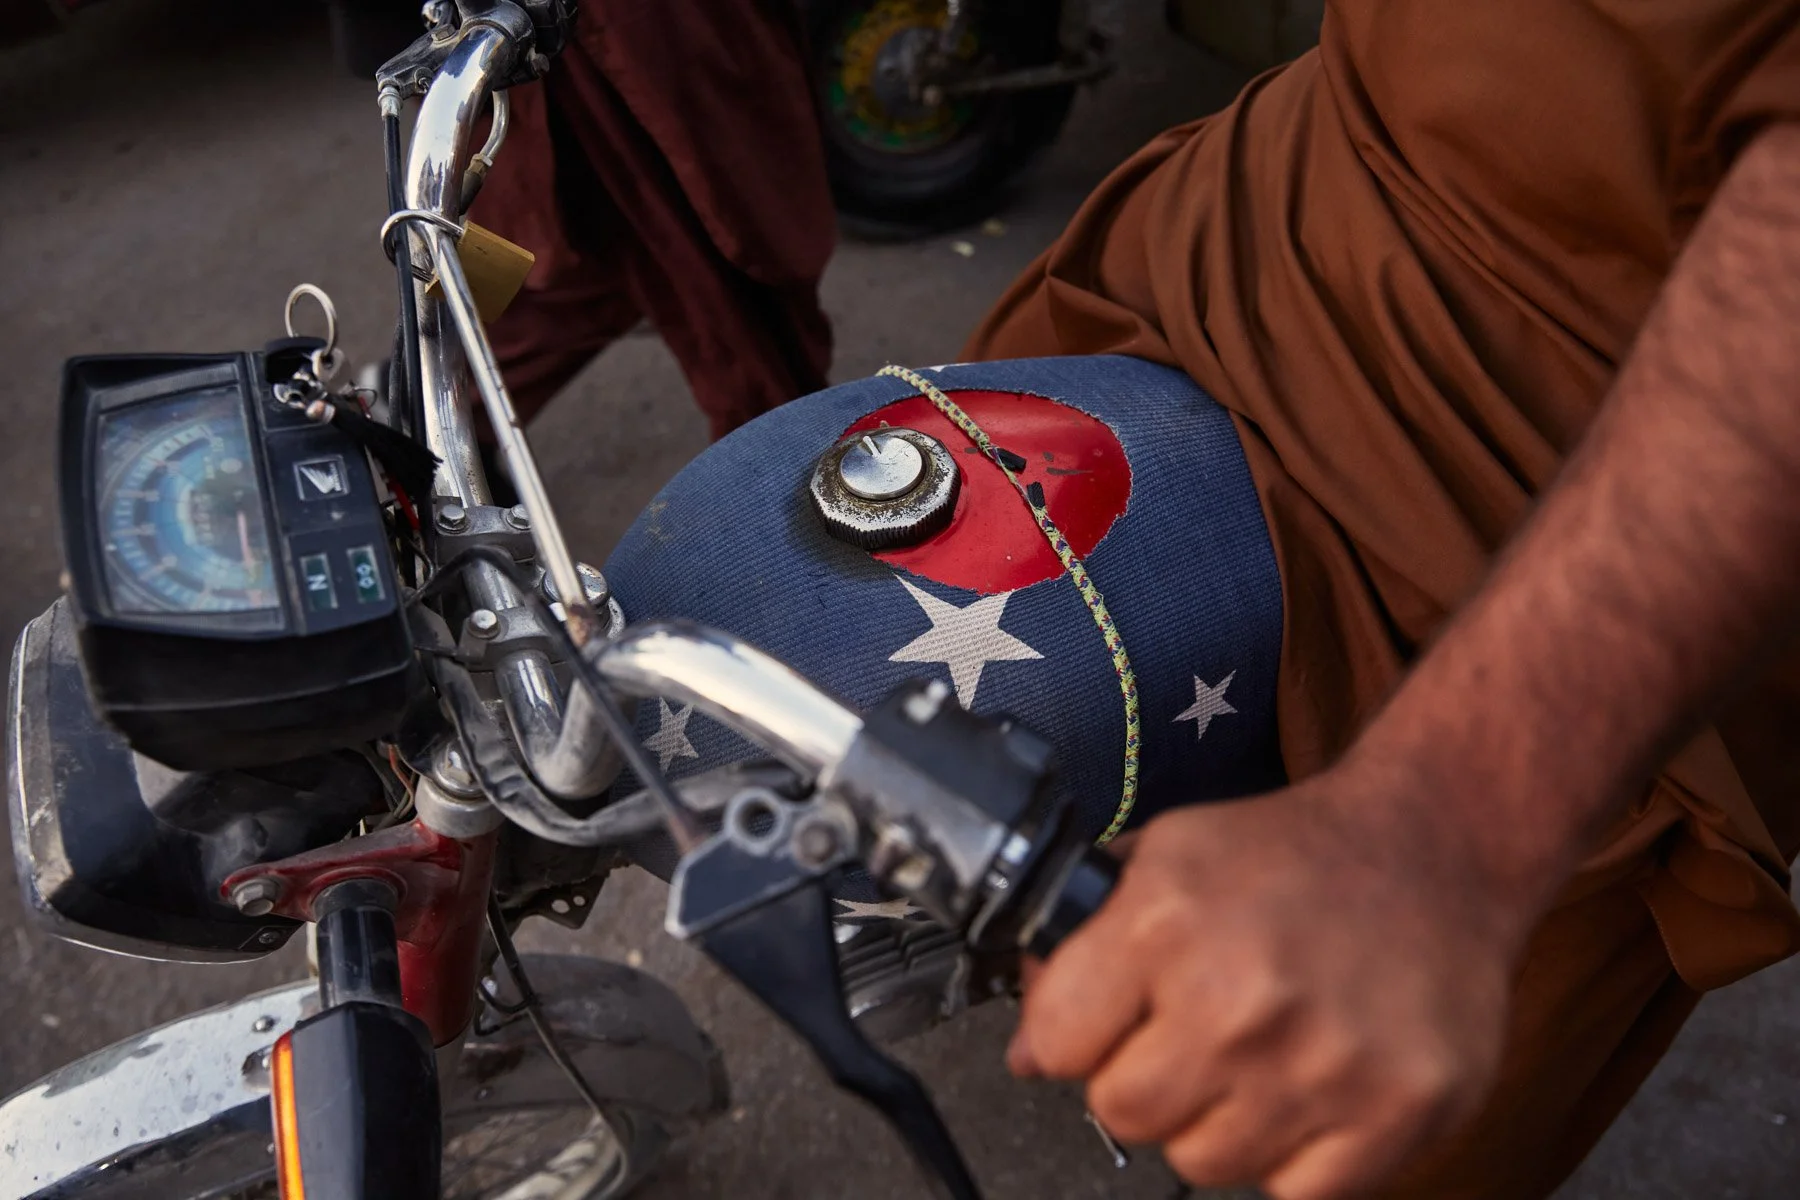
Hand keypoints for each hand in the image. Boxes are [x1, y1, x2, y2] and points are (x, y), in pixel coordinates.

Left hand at [1008, 763, 1534, 1198]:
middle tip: (1193, 1032)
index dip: (1076, 1032)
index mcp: (1166, 921)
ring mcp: (1322, 1062)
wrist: (1434, 848)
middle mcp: (1239, 996)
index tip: (1110, 1017)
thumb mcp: (1167, 858)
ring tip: (1259, 1051)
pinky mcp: (1399, 1110)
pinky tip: (1310, 1084)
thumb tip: (1028, 1054)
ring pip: (1205, 1163)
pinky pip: (1296, 1193)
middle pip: (1123, 1114)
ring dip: (1220, 1119)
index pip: (1057, 1043)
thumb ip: (1080, 949)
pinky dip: (1296, 1154)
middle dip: (1144, 1078)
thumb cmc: (1293, 855)